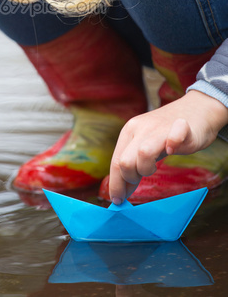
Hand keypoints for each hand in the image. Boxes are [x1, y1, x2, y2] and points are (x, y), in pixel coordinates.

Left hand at [109, 90, 227, 203]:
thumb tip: (120, 193)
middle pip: (125, 161)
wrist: (195, 110)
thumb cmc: (168, 134)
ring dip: (147, 169)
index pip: (116, 162)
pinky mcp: (182, 127)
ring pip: (143, 153)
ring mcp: (160, 126)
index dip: (115, 184)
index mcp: (129, 132)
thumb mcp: (145, 147)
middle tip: (142, 178)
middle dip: (131, 178)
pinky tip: (173, 150)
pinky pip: (175, 135)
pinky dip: (173, 144)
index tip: (118, 200)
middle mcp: (140, 127)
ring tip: (155, 167)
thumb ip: (133, 166)